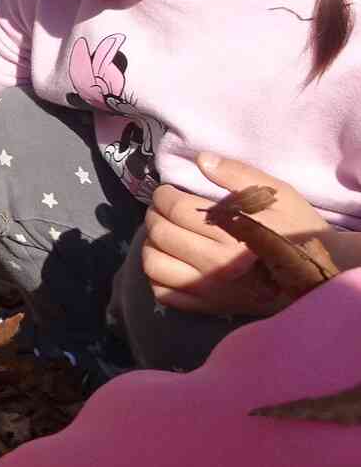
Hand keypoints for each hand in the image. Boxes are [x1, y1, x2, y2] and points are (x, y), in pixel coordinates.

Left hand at [142, 152, 327, 314]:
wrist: (316, 273)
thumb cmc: (296, 229)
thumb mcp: (277, 195)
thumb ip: (237, 175)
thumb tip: (201, 160)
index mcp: (232, 235)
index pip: (176, 208)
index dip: (164, 195)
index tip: (168, 191)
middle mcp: (216, 266)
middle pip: (160, 233)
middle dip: (154, 214)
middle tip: (162, 208)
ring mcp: (209, 290)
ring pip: (154, 264)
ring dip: (150, 244)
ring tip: (163, 233)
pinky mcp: (208, 307)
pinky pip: (163, 293)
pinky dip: (156, 275)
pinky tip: (168, 260)